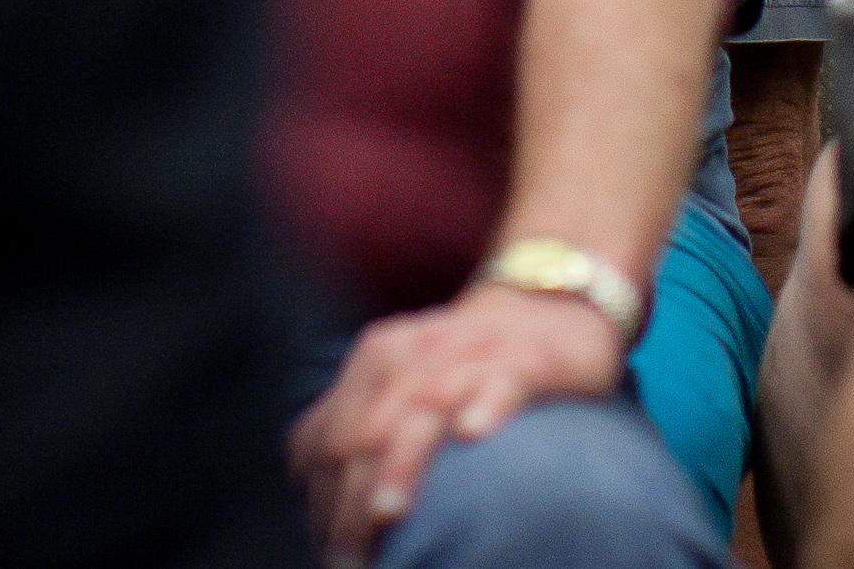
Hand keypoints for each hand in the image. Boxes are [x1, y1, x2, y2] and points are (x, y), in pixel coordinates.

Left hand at [289, 281, 624, 564]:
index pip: (327, 438)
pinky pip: (501, 382)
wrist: (550, 308)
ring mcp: (470, 356)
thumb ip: (352, 425)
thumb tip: (304, 485)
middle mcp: (414, 354)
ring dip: (402, 463)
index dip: (319, 500)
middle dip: (349, 498)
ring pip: (424, 407)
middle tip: (346, 557)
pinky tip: (472, 435)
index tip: (326, 552)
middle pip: (365, 430)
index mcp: (375, 361)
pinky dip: (486, 406)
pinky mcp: (527, 361)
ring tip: (386, 513)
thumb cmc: (464, 367)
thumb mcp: (400, 387)